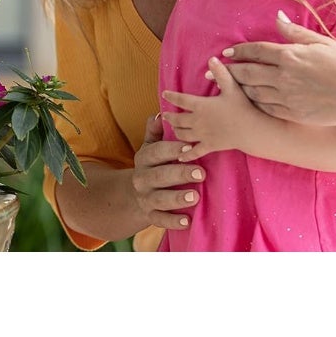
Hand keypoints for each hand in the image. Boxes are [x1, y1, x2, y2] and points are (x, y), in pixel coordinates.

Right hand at [131, 113, 205, 229]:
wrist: (134, 194)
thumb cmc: (152, 164)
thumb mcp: (150, 146)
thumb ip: (155, 131)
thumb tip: (161, 115)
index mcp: (143, 158)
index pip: (157, 152)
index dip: (173, 149)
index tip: (191, 148)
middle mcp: (141, 178)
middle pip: (159, 176)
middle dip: (180, 174)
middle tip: (201, 173)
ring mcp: (145, 198)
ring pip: (160, 199)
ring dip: (177, 198)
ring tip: (196, 197)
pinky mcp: (150, 216)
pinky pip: (160, 220)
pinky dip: (173, 221)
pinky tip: (188, 221)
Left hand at [162, 62, 259, 160]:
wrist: (251, 130)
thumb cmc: (242, 107)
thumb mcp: (232, 87)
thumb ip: (221, 73)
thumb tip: (212, 58)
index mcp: (201, 105)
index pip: (181, 100)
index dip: (171, 96)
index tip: (164, 93)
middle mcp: (198, 121)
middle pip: (178, 119)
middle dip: (170, 117)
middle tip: (164, 115)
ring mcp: (203, 135)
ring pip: (183, 135)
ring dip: (176, 131)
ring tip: (172, 129)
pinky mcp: (210, 146)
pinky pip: (195, 152)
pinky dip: (186, 154)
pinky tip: (180, 156)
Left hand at [222, 11, 335, 125]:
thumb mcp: (321, 42)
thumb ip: (294, 33)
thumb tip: (277, 18)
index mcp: (291, 55)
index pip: (257, 51)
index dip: (239, 52)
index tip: (225, 54)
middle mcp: (285, 76)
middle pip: (248, 72)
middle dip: (227, 72)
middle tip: (210, 73)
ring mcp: (288, 96)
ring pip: (254, 92)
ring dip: (238, 88)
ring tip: (225, 87)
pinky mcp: (293, 113)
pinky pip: (266, 108)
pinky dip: (254, 103)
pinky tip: (247, 101)